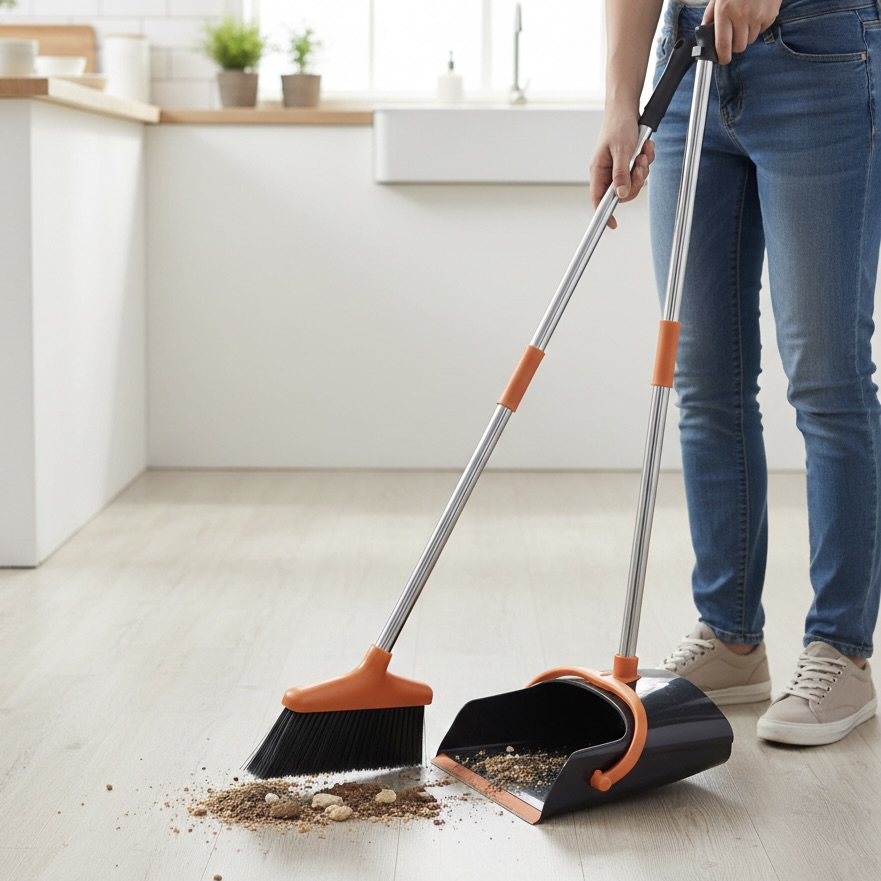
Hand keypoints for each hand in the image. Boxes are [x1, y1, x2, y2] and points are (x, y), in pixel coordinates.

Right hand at [589, 111, 654, 229]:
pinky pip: (640, 170)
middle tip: (639, 164)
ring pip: (634, 182)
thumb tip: (620, 194)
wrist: (626, 107)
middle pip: (622, 192)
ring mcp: (618, 167)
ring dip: (643, 168)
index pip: (598, 199)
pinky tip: (645, 148)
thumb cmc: (617, 125)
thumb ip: (620, 174)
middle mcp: (607, 172)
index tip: (612, 224)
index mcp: (598, 171)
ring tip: (642, 151)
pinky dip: (646, 160)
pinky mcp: (628, 161)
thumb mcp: (620, 150)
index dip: (605, 213)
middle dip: (635, 180)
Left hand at [704, 0, 780, 63]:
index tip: (722, 59)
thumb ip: (710, 14)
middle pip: (739, 47)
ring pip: (750, 40)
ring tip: (745, 20)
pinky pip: (762, 30)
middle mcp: (741, 16)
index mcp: (725, 12)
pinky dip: (757, 27)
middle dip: (735, 45)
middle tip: (733, 36)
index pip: (723, 45)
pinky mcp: (770, 15)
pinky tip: (755, 14)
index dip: (722, 57)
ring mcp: (757, 16)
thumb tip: (704, 31)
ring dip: (746, 35)